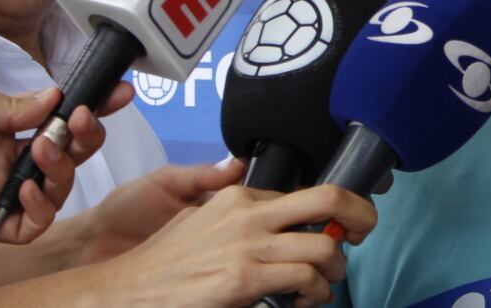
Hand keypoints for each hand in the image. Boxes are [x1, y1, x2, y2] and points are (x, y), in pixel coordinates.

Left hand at [0, 71, 125, 242]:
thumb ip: (11, 104)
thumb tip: (55, 100)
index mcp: (4, 125)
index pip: (58, 120)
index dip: (92, 108)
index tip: (118, 93)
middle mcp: (6, 157)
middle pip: (69, 155)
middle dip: (86, 137)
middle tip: (78, 120)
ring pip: (57, 190)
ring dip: (65, 168)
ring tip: (45, 149)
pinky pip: (29, 225)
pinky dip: (41, 208)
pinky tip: (26, 186)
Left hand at [60, 160, 245, 266]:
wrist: (92, 246)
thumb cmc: (123, 209)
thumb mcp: (163, 182)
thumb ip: (200, 174)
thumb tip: (237, 162)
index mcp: (208, 198)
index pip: (248, 196)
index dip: (260, 198)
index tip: (272, 200)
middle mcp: (210, 225)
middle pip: (248, 224)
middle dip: (257, 225)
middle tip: (262, 226)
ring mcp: (203, 251)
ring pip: (237, 250)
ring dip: (242, 249)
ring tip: (244, 246)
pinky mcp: (193, 275)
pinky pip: (219, 272)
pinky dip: (227, 271)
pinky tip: (228, 266)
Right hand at [96, 184, 376, 307]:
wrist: (127, 291)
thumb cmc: (164, 264)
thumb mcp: (201, 220)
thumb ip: (236, 214)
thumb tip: (274, 216)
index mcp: (239, 195)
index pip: (308, 193)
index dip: (335, 211)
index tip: (345, 225)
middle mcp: (249, 213)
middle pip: (330, 198)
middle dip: (360, 215)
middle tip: (363, 233)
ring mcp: (248, 245)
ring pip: (324, 249)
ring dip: (335, 273)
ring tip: (322, 287)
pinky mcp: (244, 279)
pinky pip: (306, 280)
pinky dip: (316, 294)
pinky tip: (304, 302)